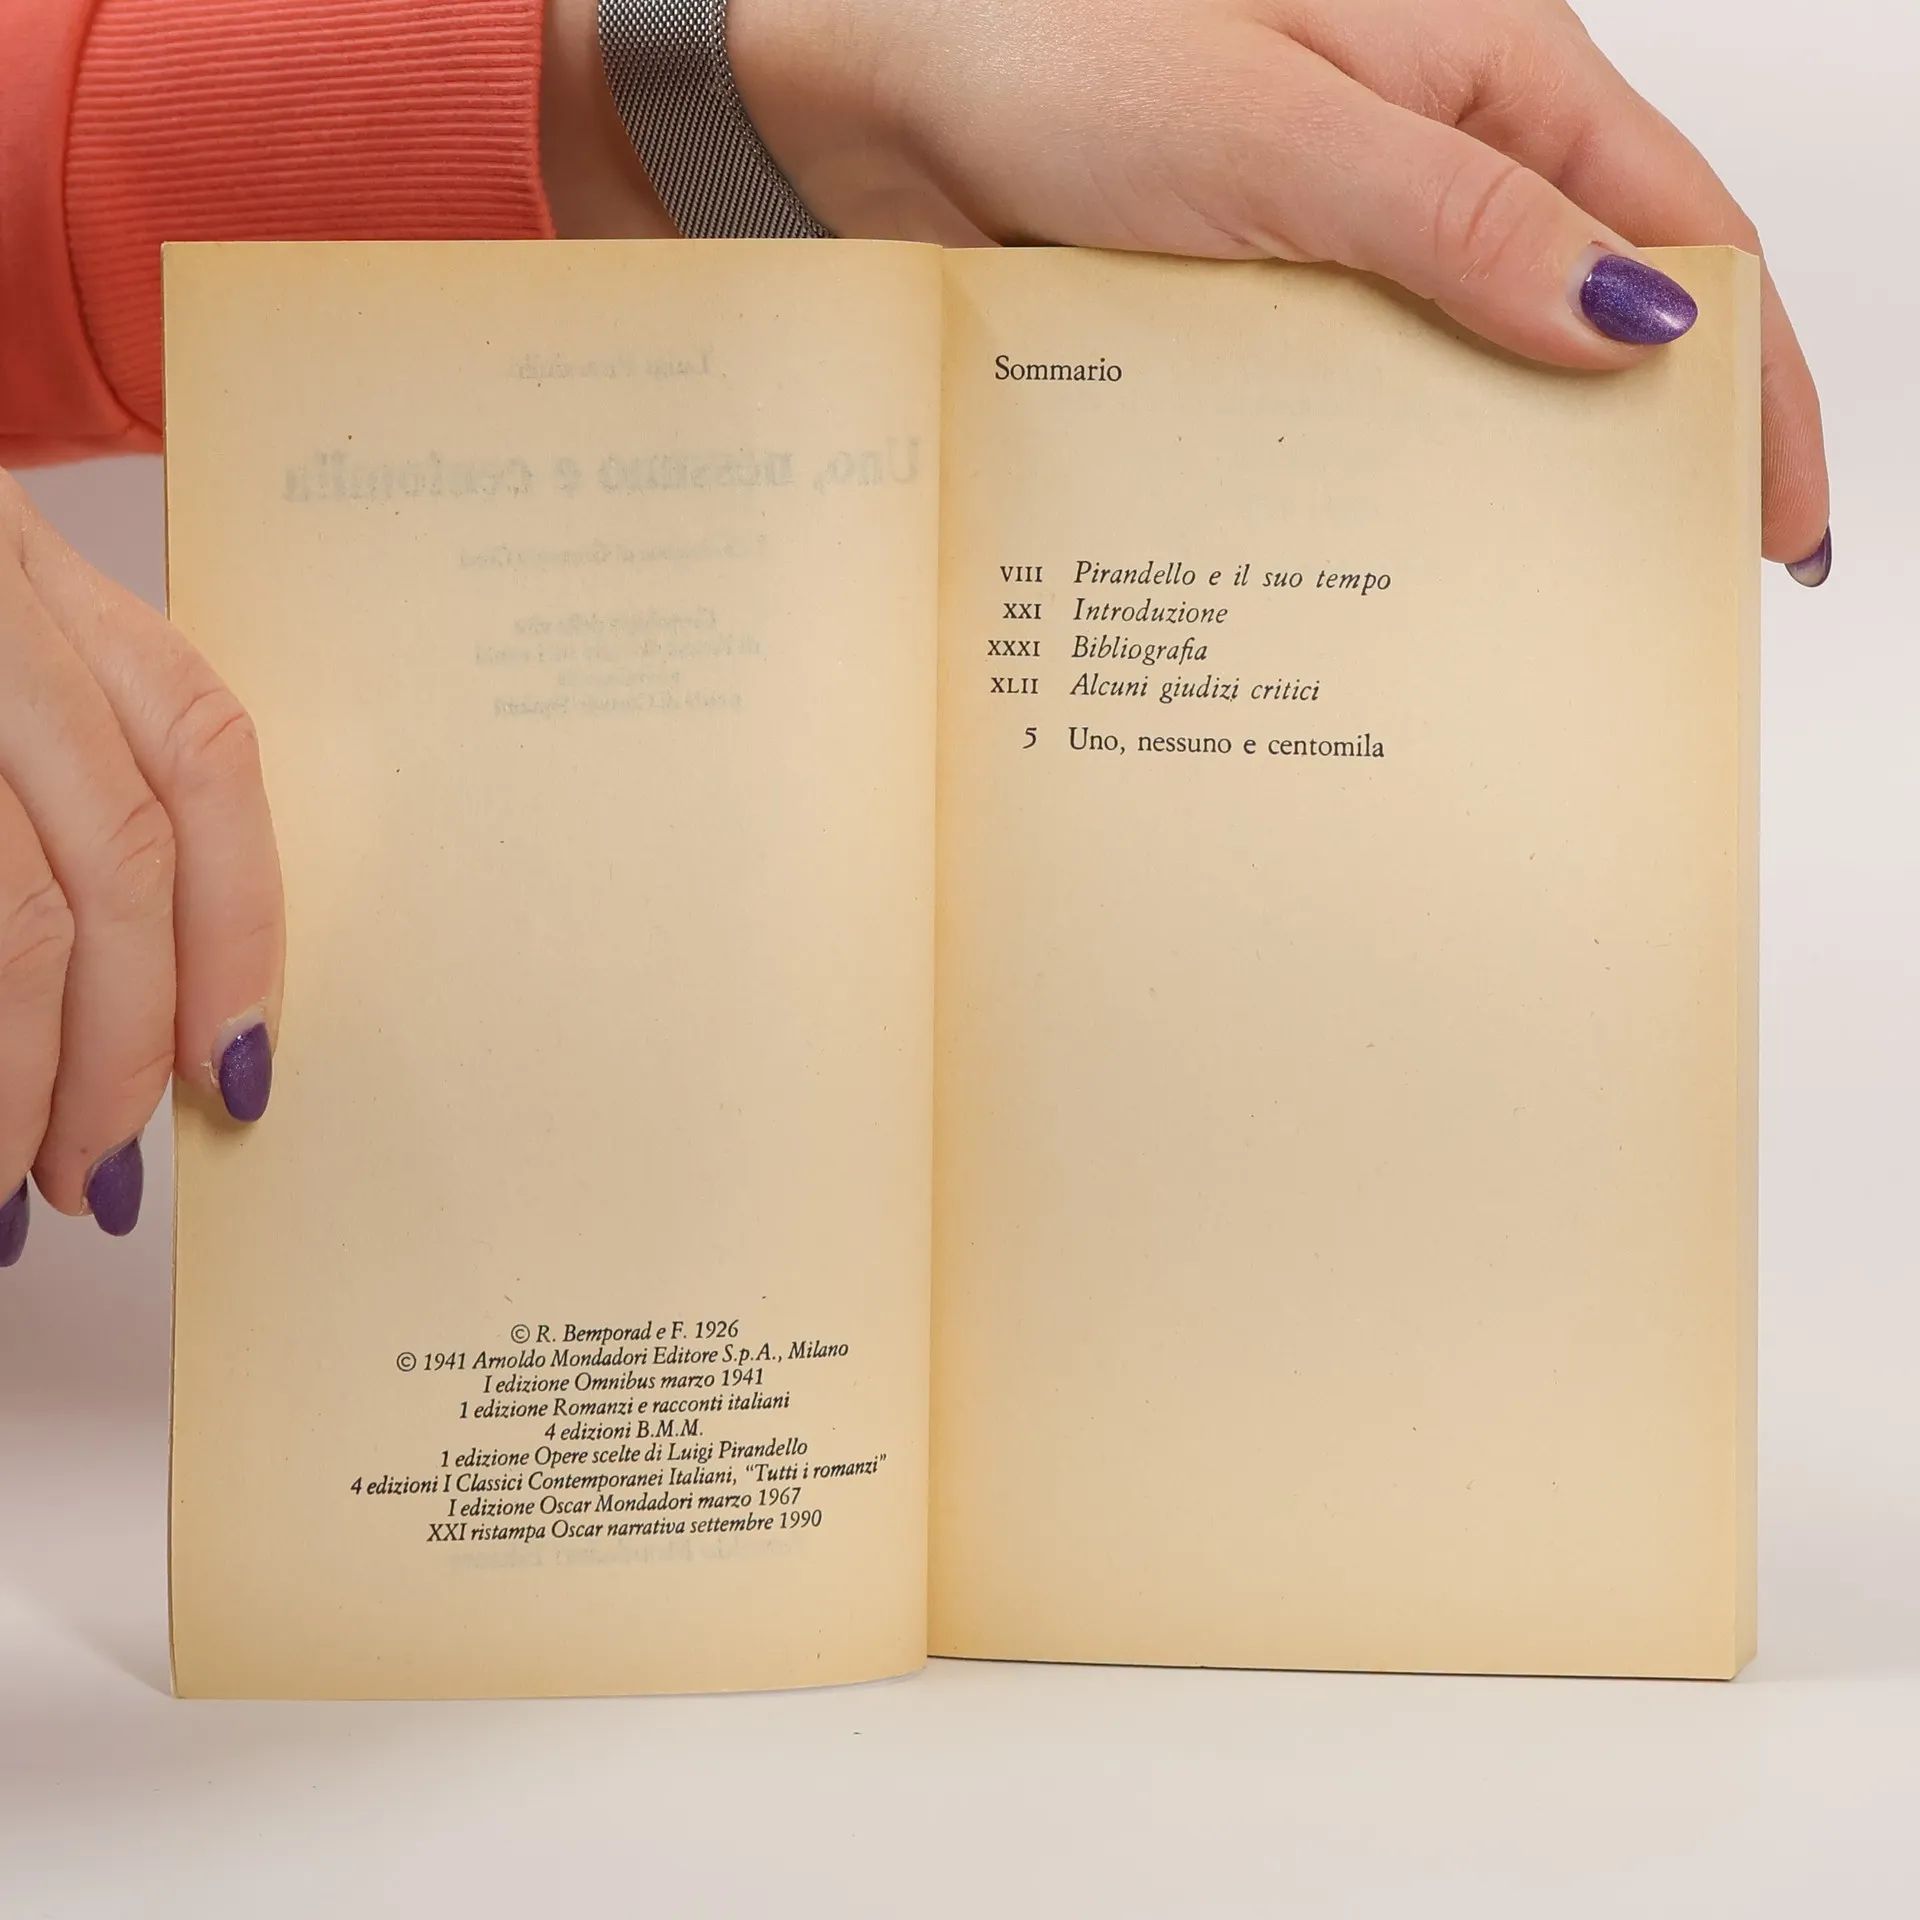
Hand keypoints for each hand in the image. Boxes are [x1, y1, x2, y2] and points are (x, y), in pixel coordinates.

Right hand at [0, 473, 282, 1269]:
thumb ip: (76, 766)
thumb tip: (155, 997)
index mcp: (46, 581)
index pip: (206, 759)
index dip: (240, 932)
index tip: (240, 1076)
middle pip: (116, 858)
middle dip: (120, 1048)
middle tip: (104, 1178)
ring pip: (11, 916)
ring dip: (19, 1079)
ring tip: (11, 1189)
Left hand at [714, 0, 1827, 576]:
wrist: (874, 85)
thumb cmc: (1054, 44)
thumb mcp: (1281, 129)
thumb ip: (1457, 224)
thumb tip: (1634, 316)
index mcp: (1481, 77)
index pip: (1675, 231)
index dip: (1748, 375)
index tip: (1776, 515)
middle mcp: (1422, 161)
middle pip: (1584, 314)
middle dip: (1640, 444)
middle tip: (1659, 587)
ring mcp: (1335, 242)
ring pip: (1467, 372)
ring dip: (1503, 476)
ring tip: (1531, 602)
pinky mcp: (1250, 305)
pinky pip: (1349, 402)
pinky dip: (1380, 475)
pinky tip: (1384, 556)